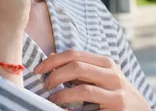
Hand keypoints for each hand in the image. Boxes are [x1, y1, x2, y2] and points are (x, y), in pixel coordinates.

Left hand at [35, 50, 150, 109]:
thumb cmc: (115, 91)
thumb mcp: (101, 75)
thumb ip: (79, 67)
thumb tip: (51, 57)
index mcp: (105, 63)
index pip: (74, 55)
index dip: (53, 61)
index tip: (38, 69)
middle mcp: (113, 76)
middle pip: (77, 68)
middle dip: (55, 76)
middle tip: (45, 86)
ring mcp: (116, 94)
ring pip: (83, 90)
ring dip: (62, 96)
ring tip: (52, 100)